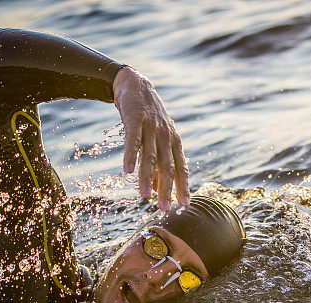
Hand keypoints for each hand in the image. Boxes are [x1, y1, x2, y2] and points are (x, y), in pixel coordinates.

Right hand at [113, 66, 189, 210]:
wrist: (136, 85)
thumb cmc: (147, 118)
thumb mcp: (156, 139)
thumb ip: (156, 163)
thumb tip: (155, 189)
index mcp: (174, 142)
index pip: (180, 168)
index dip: (182, 186)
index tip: (184, 204)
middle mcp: (166, 136)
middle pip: (167, 166)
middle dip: (167, 189)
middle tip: (165, 208)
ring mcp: (152, 127)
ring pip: (150, 157)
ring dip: (147, 178)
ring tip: (144, 196)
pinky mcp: (136, 120)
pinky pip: (132, 141)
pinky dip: (130, 156)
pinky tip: (127, 172)